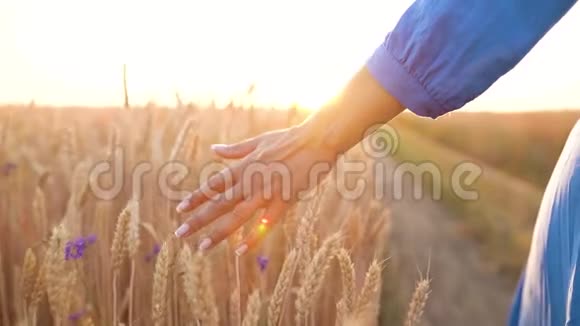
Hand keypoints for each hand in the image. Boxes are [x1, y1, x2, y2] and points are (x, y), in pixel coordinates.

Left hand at [174, 123, 337, 254]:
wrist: (316, 140)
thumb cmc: (288, 139)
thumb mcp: (258, 142)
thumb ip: (235, 150)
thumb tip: (213, 149)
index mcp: (244, 167)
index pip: (214, 185)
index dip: (197, 198)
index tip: (180, 210)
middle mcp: (250, 181)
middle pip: (219, 203)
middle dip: (198, 219)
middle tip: (180, 233)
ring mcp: (266, 192)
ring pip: (237, 216)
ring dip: (218, 233)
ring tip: (202, 247)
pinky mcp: (284, 200)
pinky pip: (265, 223)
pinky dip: (253, 237)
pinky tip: (240, 251)